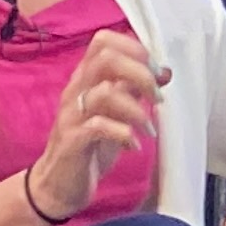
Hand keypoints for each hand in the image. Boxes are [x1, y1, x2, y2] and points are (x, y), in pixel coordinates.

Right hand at [28, 34, 163, 222]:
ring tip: (149, 128)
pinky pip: (97, 127)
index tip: (157, 71)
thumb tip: (165, 71)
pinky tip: (134, 145)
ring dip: (136, 109)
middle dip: (140, 73)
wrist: (60, 184)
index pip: (104, 41)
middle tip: (158, 97)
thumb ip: (137, 88)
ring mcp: (71, 115)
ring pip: (104, 93)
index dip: (135, 48)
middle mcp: (76, 90)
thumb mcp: (119, 111)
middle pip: (105, 59)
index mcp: (87, 78)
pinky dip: (123, 133)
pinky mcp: (71, 141)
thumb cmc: (92, 142)